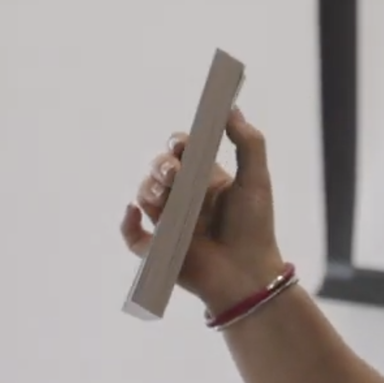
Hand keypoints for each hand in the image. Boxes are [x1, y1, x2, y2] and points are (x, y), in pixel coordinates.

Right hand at [118, 107, 286, 314]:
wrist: (249, 275)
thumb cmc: (255, 228)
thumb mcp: (256, 181)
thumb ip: (248, 142)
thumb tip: (231, 107)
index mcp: (205, 179)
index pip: (182, 151)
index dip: (178, 144)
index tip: (183, 145)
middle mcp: (184, 198)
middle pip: (158, 168)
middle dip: (162, 166)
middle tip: (175, 175)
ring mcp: (168, 223)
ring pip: (144, 194)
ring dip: (149, 189)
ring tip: (165, 196)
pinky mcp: (158, 249)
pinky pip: (131, 235)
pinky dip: (127, 223)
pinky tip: (134, 213)